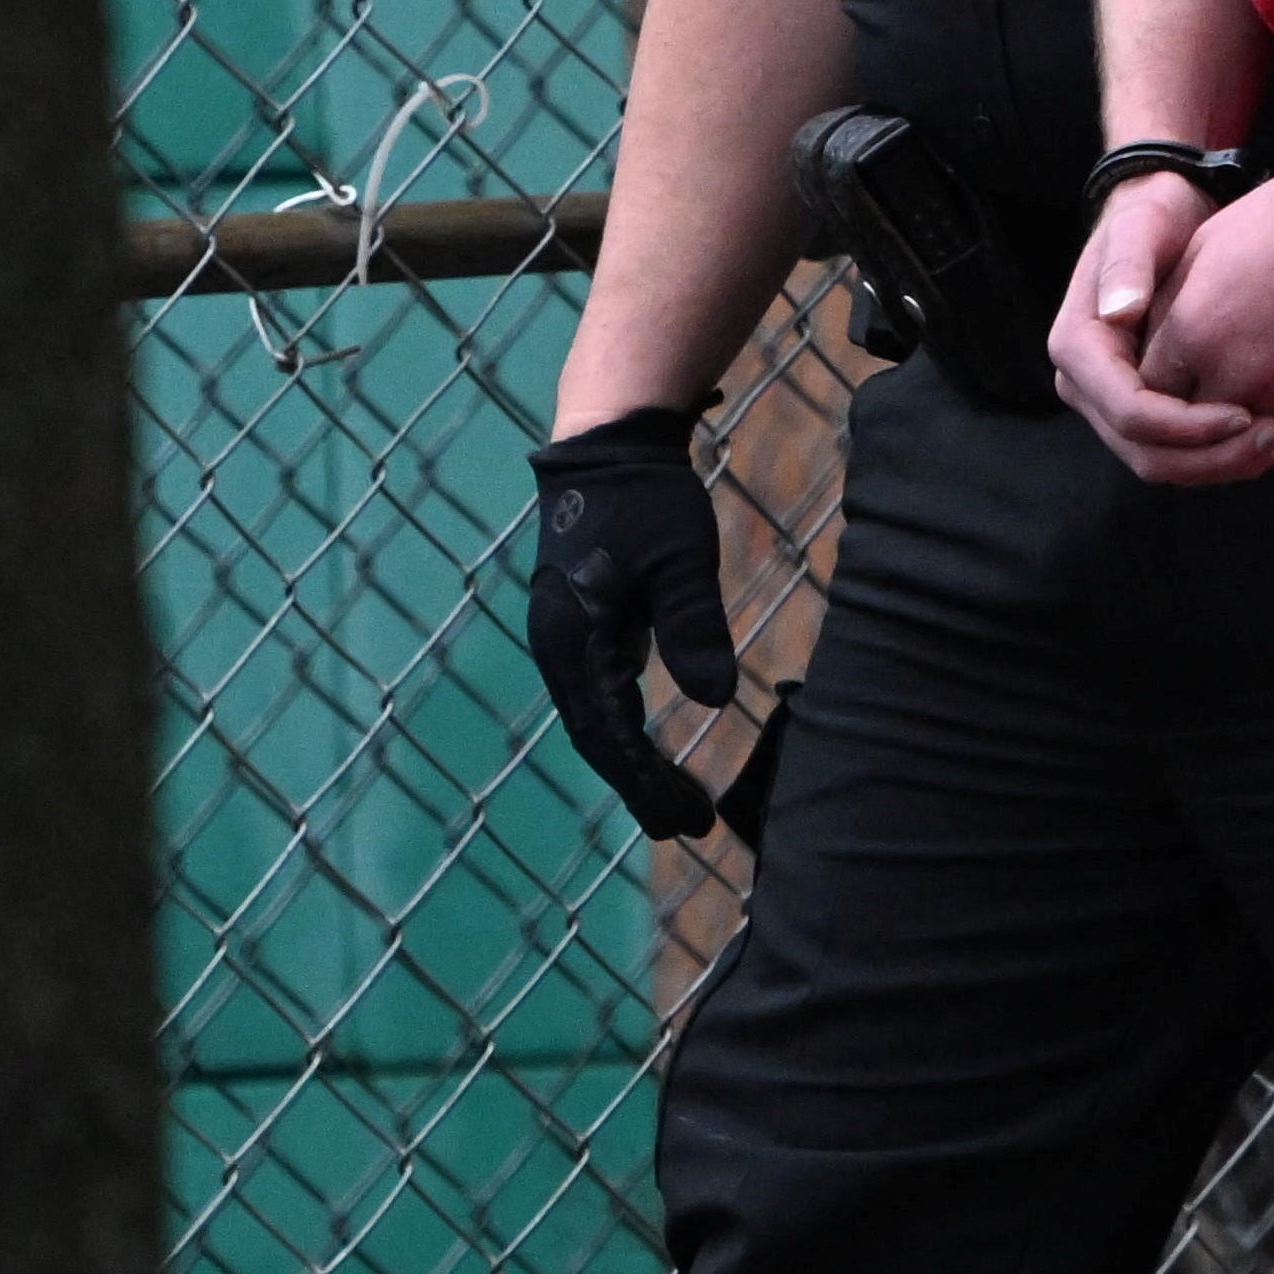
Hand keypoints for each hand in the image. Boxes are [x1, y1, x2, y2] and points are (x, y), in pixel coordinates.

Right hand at [525, 404, 740, 838]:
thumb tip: (716, 703)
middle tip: (687, 830)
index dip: (644, 782)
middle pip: (596, 737)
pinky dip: (625, 730)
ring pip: (596, 719)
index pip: (607, 732)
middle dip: (639, 787)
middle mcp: (557, 646)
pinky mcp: (580, 626)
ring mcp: (565, 637)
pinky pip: (600, 694)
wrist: (609, 443)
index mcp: (573, 636)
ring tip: (673, 807)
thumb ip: (694, 626)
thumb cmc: (648, 498)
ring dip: (632, 765)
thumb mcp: (681, 559)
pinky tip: (650, 751)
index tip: (684, 823)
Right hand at [1055, 173, 1273, 487]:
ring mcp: (1114, 403)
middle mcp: (1086, 386)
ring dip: (1228, 463)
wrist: (1164, 215)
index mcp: (1077, 348)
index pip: (1130, 414)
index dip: (1188, 426)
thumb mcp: (1141, 226)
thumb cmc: (1154, 213)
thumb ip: (1128, 265)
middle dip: (1215, 458)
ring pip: (1168, 464)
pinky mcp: (1147, 408)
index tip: (1246, 412)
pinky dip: (1228, 451)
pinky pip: (1183, 450)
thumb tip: (1118, 313)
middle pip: (1148, 455)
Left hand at [1143, 160, 1273, 424]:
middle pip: (1189, 425)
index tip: (1172, 374)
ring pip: (1243, 436)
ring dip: (1242, 419)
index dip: (1155, 388)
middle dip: (1192, 415)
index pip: (1148, 391)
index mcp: (1190, 329)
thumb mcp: (1204, 249)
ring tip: (1252, 394)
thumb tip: (1151, 343)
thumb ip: (1170, 307)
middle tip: (1205, 400)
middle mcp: (1231, 369)